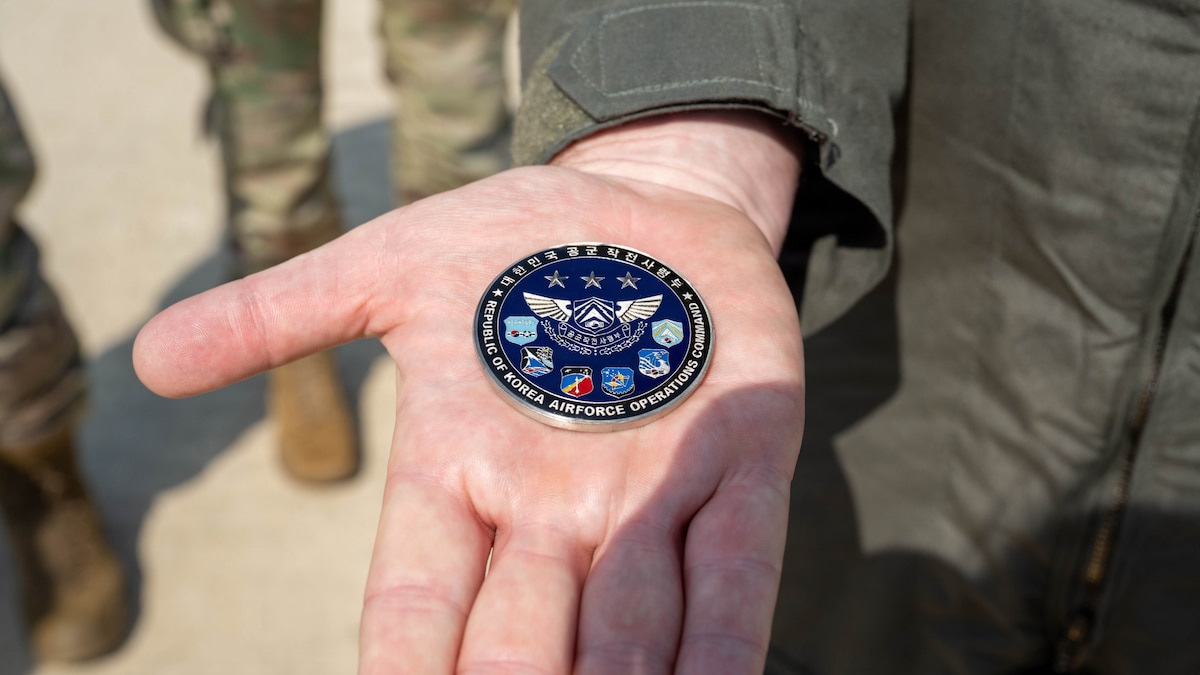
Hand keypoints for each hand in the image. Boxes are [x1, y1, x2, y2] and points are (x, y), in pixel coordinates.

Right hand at [134, 111, 805, 673]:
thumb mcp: (390, 265)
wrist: (645, 203)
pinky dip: (727, 642)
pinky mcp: (742, 462)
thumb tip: (148, 360)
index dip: (405, 668)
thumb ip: (281, 313)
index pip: (416, 604)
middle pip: (520, 640)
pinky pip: (738, 572)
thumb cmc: (512, 246)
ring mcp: (651, 493)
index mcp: (459, 472)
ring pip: (631, 626)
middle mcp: (550, 509)